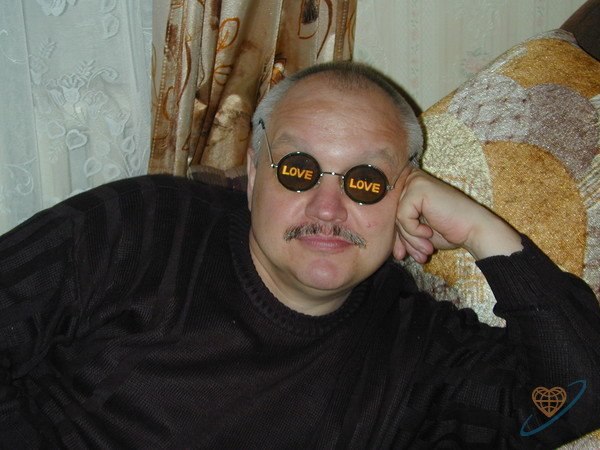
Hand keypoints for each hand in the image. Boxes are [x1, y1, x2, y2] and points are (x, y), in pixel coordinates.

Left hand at [393, 169, 522, 262]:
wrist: (473, 230)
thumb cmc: (450, 230)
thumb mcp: (419, 233)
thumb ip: (402, 232)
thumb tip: (389, 248)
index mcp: (409, 188)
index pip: (392, 214)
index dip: (397, 237)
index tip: (402, 254)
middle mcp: (410, 180)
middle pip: (393, 216)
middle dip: (404, 240)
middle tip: (418, 256)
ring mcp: (414, 181)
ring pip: (398, 217)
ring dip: (411, 239)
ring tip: (426, 250)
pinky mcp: (418, 187)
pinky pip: (403, 216)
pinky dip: (414, 230)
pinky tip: (429, 232)